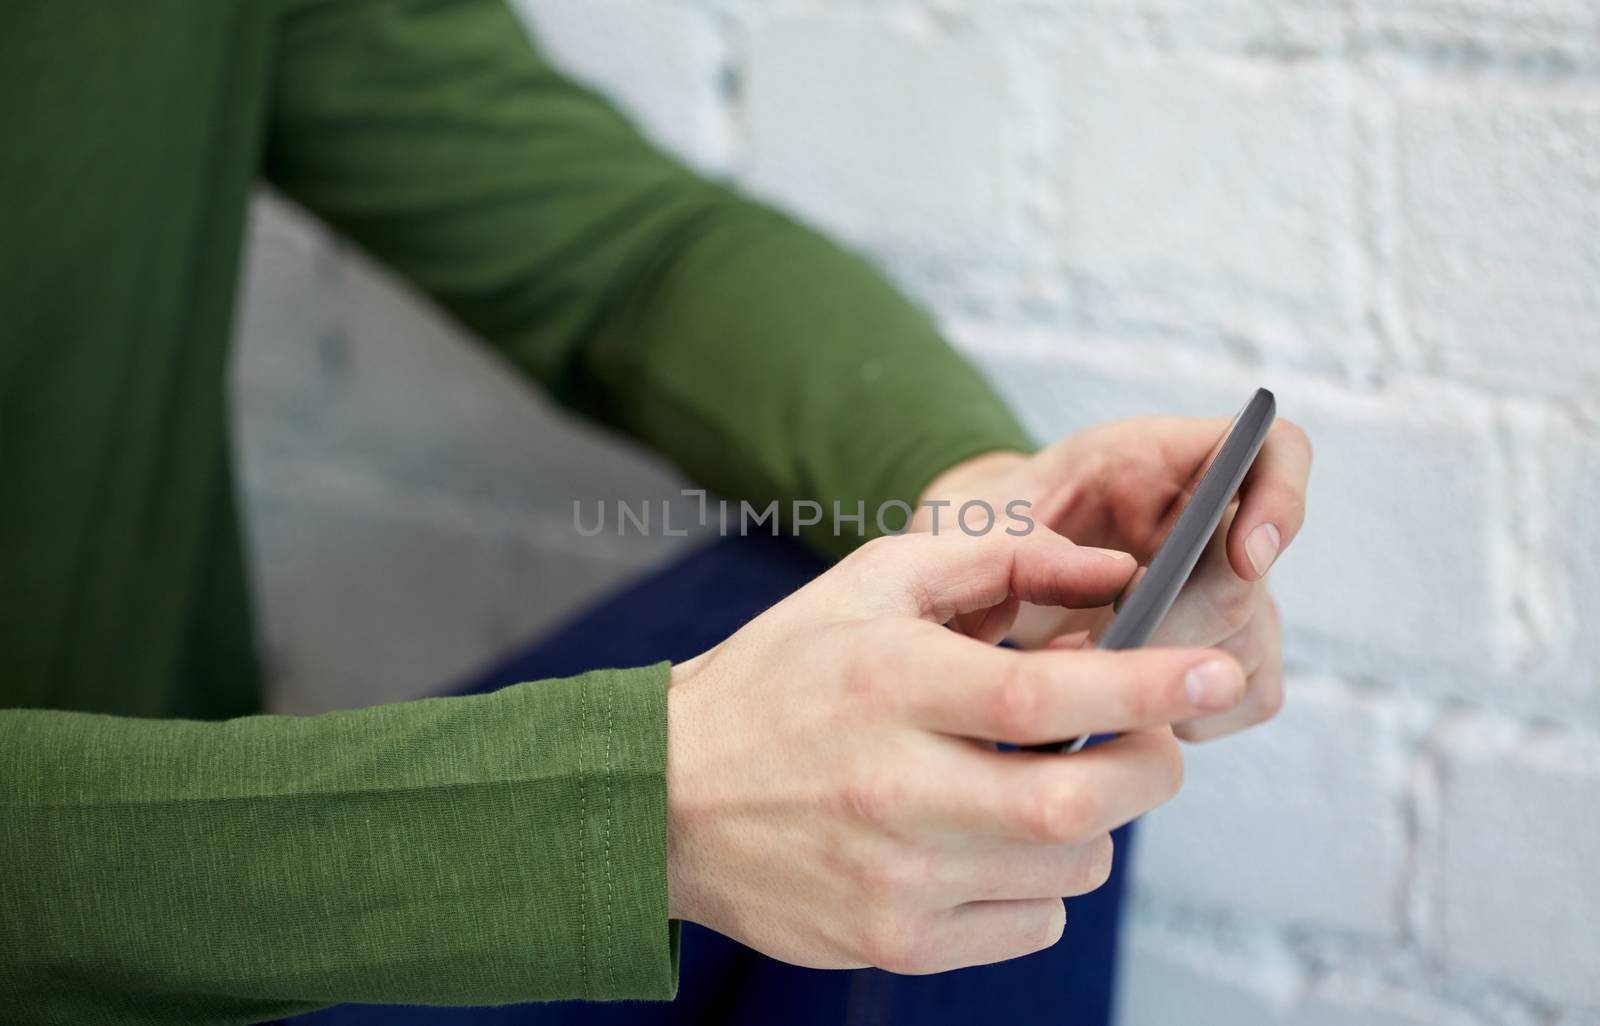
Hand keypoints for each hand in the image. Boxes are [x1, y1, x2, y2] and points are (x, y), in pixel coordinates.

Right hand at [665, 529, 1246, 973]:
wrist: (665, 798)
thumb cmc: (781, 679)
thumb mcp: (871, 586)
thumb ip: (998, 560)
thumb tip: (1112, 573)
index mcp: (888, 684)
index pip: (1044, 694)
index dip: (1148, 686)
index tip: (1217, 674)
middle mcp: (892, 787)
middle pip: (1079, 802)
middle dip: (1150, 768)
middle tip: (1147, 740)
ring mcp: (894, 877)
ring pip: (1071, 868)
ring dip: (1090, 823)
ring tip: (1036, 785)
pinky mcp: (894, 942)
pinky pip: (1032, 924)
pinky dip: (1043, 883)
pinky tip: (989, 843)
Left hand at [916, 415, 1310, 740]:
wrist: (976, 576)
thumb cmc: (988, 532)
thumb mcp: (989, 515)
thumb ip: (1037, 535)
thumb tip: (1121, 585)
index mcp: (1162, 459)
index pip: (1274, 451)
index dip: (1280, 500)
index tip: (1244, 559)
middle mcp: (1212, 523)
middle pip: (1252, 580)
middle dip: (1181, 627)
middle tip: (1110, 646)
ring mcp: (1226, 590)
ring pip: (1253, 645)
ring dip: (1177, 677)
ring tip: (1091, 674)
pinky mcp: (1224, 652)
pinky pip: (1251, 695)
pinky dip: (1195, 714)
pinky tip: (1130, 710)